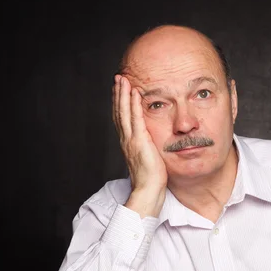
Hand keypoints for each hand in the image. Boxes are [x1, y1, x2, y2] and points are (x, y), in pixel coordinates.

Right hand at [113, 75, 166, 216]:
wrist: (148, 192)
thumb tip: (153, 143)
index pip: (122, 118)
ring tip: (122, 79)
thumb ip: (149, 148)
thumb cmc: (152, 179)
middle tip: (118, 78)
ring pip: (124, 112)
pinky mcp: (139, 142)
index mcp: (129, 143)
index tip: (121, 89)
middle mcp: (127, 139)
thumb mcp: (150, 159)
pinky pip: (135, 119)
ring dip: (123, 94)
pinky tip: (134, 93)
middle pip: (119, 111)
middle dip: (118, 94)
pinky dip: (134, 105)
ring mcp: (131, 140)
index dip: (120, 103)